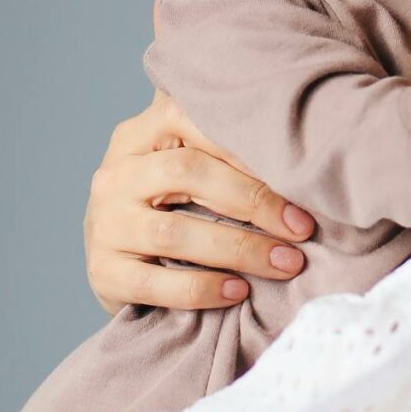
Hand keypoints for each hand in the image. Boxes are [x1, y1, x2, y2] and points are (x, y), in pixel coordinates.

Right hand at [83, 89, 316, 315]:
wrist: (115, 265)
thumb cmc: (168, 207)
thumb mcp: (182, 165)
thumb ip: (220, 144)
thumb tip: (307, 141)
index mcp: (137, 135)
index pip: (190, 120)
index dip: (247, 146)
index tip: (299, 175)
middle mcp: (114, 174)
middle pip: (186, 173)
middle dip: (253, 200)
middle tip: (301, 228)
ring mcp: (105, 225)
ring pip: (174, 232)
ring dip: (239, 249)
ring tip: (284, 263)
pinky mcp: (102, 272)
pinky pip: (155, 283)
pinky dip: (202, 289)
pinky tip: (238, 291)